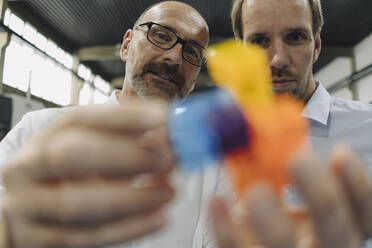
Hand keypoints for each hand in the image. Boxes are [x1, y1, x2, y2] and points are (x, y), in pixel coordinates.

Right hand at [1, 99, 174, 247]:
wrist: (30, 212)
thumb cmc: (67, 177)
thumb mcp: (90, 152)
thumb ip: (126, 142)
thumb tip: (166, 136)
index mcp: (46, 138)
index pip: (81, 119)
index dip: (124, 118)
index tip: (163, 119)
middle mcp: (29, 167)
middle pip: (69, 156)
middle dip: (124, 156)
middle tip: (167, 160)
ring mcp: (28, 206)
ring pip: (75, 203)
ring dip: (131, 198)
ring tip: (169, 192)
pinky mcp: (38, 239)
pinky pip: (84, 237)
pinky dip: (126, 228)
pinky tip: (157, 219)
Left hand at [210, 146, 371, 247]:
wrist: (251, 240)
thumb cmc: (273, 214)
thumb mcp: (286, 194)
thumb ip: (280, 168)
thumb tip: (259, 132)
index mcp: (338, 226)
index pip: (364, 210)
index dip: (356, 184)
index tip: (339, 152)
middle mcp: (321, 246)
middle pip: (335, 229)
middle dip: (321, 193)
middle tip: (298, 160)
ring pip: (284, 246)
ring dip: (271, 217)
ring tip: (254, 193)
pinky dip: (226, 228)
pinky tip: (218, 202)